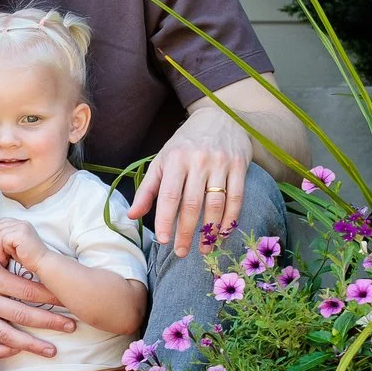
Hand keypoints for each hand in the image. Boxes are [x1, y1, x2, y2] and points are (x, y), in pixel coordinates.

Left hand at [0, 218, 53, 275]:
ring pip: (0, 234)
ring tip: (3, 257)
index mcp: (22, 224)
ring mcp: (22, 227)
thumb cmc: (29, 257)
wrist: (42, 263)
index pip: (3, 221)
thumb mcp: (15, 245)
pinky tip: (8, 256)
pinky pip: (4, 239)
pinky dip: (3, 249)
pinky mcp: (20, 234)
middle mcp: (22, 223)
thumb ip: (7, 238)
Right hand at [0, 231, 73, 361]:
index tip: (69, 300)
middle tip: (71, 326)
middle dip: (50, 322)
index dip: (51, 296)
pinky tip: (18, 351)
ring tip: (52, 350)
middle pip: (22, 315)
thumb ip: (12, 248)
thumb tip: (39, 250)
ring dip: (32, 345)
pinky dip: (1, 351)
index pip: (28, 290)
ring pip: (6, 336)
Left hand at [129, 103, 255, 257]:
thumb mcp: (163, 160)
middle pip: (192, 204)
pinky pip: (236, 199)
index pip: (169, 195)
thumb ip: (148, 189)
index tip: (162, 241)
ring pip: (216, 204)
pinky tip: (222, 234)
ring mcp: (221, 163)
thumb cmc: (185, 144)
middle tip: (181, 253)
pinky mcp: (240, 166)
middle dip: (186, 232)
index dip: (166, 220)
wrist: (219, 117)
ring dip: (209, 231)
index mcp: (176, 159)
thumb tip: (132, 217)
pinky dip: (230, 220)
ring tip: (203, 249)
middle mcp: (199, 161)